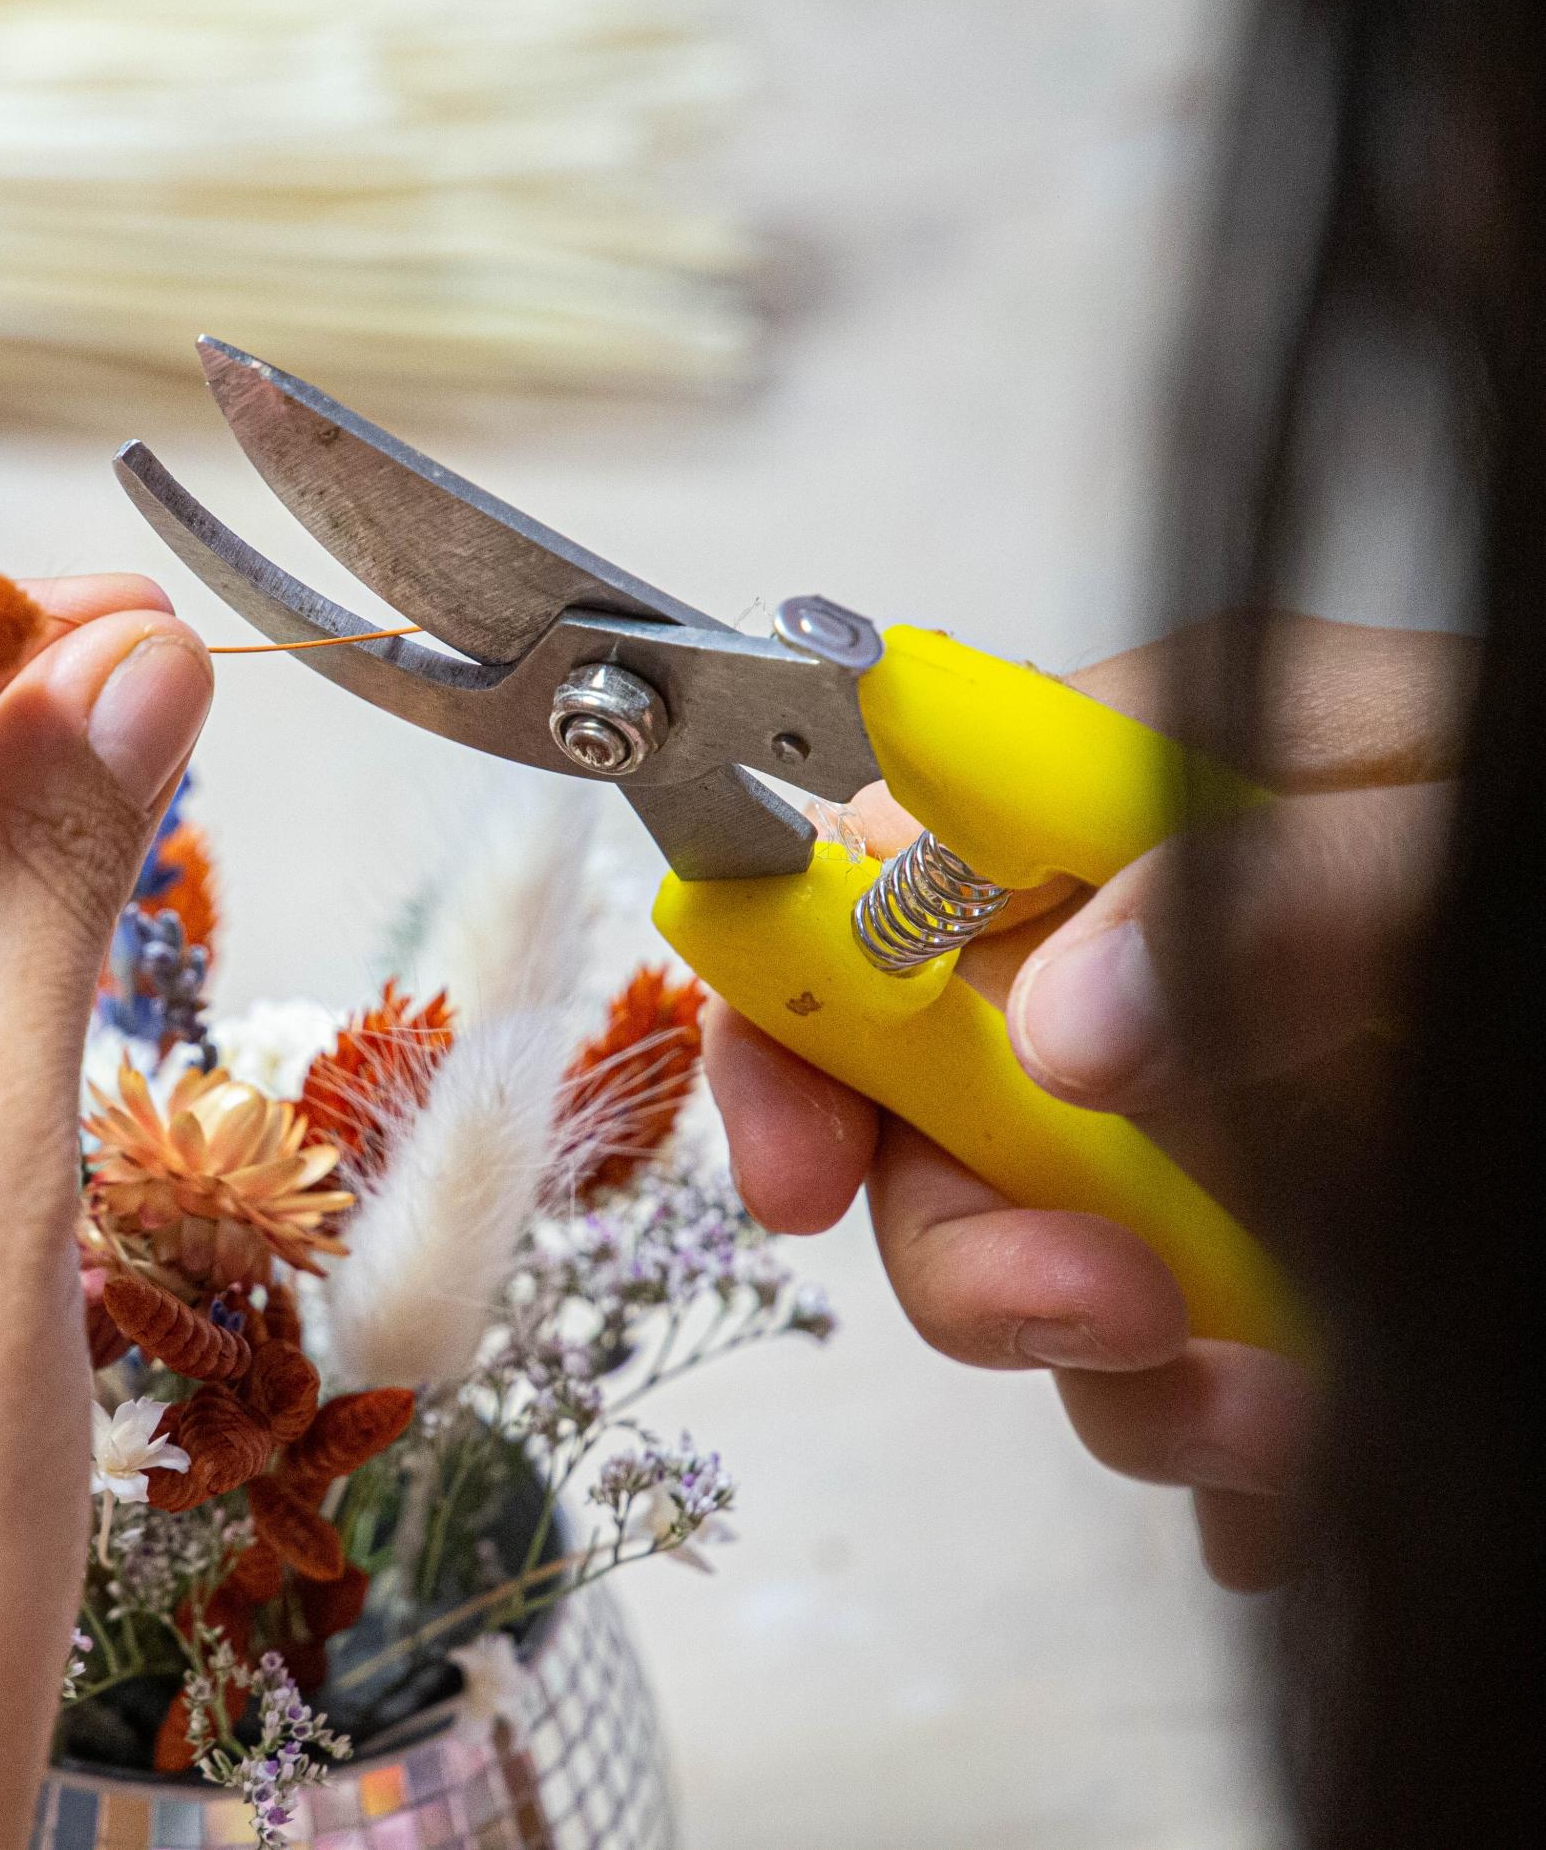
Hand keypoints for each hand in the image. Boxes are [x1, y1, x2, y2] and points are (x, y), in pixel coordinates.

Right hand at [704, 614, 1468, 1589]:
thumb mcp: (1462, 828)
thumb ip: (1271, 893)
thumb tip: (1061, 1020)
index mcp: (1139, 799)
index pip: (863, 893)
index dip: (794, 1033)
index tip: (805, 1183)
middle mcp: (1140, 961)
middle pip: (928, 1123)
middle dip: (979, 1254)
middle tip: (1113, 1316)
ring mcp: (1198, 1117)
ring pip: (1045, 1273)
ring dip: (1132, 1384)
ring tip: (1291, 1418)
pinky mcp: (1270, 1242)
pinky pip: (1178, 1371)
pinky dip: (1224, 1446)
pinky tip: (1313, 1457)